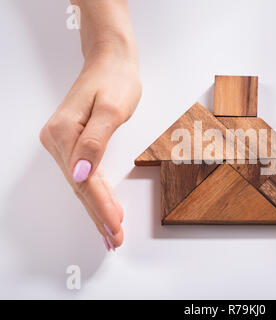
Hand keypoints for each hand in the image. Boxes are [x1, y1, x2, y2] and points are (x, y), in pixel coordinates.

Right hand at [40, 47, 140, 250]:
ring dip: (97, 209)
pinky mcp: (71, 141)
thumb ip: (94, 142)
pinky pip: (84, 174)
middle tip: (114, 239)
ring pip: (82, 185)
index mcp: (65, 133)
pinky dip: (96, 193)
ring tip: (110, 232)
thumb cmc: (115, 80)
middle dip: (99, 216)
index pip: (85, 181)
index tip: (114, 226)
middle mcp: (58, 140)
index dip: (101, 206)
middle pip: (80, 187)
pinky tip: (104, 207)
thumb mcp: (112, 109)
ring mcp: (62, 142)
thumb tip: (80, 174)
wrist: (110, 60)